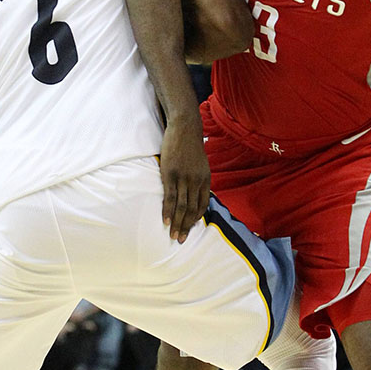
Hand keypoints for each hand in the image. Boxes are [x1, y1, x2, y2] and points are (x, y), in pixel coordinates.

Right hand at [159, 120, 209, 243]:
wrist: (185, 128)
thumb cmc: (190, 146)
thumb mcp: (200, 164)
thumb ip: (198, 179)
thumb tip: (194, 193)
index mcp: (205, 180)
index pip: (202, 205)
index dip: (195, 219)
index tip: (188, 229)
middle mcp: (196, 181)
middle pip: (192, 209)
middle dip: (186, 227)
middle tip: (181, 241)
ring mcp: (184, 178)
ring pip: (182, 206)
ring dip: (177, 223)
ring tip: (173, 236)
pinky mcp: (171, 174)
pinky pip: (170, 197)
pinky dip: (168, 211)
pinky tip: (165, 221)